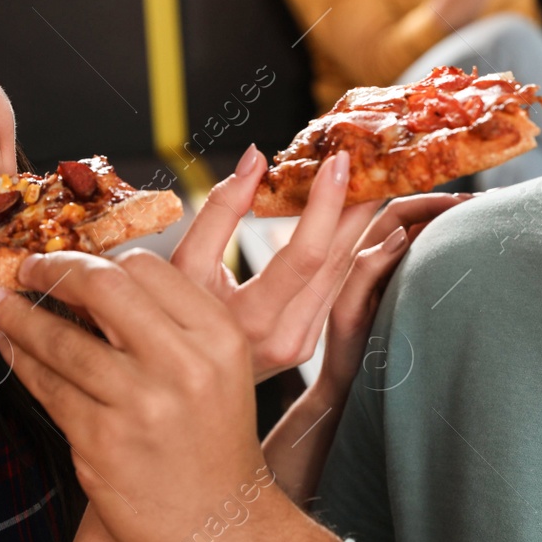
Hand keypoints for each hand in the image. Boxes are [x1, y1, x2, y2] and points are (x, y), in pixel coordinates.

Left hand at [0, 250, 339, 541]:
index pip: (145, 267)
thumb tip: (97, 277)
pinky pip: (48, 387)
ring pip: (61, 339)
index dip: (99, 259)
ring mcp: (140, 405)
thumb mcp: (220, 367)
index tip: (72, 261)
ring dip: (19, 315)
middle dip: (53, 270)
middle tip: (27, 268)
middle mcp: (184, 365)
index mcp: (218, 335)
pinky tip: (9, 346)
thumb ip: (172, 322)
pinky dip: (21, 360)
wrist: (221, 528)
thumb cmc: (214, 443)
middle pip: (102, 288)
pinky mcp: (101, 442)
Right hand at [168, 147, 380, 381]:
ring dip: (359, 224)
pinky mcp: (308, 343)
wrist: (178, 382)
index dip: (326, 204)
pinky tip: (354, 218)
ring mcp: (302, 346)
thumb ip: (218, 211)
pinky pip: (337, 288)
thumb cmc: (168, 323)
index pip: (305, 255)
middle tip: (373, 159)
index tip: (337, 162)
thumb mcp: (182, 265)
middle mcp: (287, 339)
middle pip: (338, 262)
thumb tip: (254, 159)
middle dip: (357, 205)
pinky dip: (347, 248)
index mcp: (253, 321)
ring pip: (344, 274)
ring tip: (370, 178)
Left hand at [312, 192, 472, 402]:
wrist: (348, 383)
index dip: (428, 201)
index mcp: (365, 254)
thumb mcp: (349, 311)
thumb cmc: (346, 350)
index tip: (463, 200)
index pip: (399, 213)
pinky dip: (454, 247)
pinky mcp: (410, 292)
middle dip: (450, 205)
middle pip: (418, 218)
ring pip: (428, 236)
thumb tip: (401, 236)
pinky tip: (478, 247)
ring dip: (455, 222)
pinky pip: (432, 261)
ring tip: (490, 216)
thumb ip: (365, 272)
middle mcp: (382, 258)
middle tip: (489, 203)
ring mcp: (398, 274)